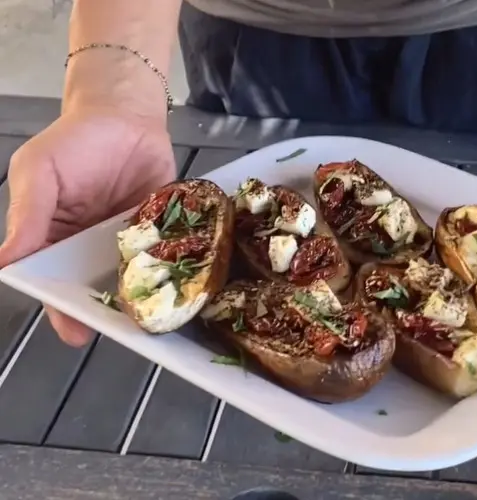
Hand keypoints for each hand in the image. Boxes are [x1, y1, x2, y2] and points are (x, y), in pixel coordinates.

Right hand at [0, 106, 175, 345]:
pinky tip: (185, 284)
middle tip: (126, 331)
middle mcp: (93, 248)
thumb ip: (28, 216)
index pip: (55, 283)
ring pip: (137, 278)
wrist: (125, 114)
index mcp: (55, 241)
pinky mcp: (165, 229)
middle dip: (111, 311)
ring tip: (157, 318)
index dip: (63, 309)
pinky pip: (172, 253)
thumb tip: (4, 262)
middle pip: (100, 288)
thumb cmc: (73, 141)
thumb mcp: (38, 172)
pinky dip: (177, 267)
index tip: (76, 330)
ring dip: (146, 296)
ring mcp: (132, 241)